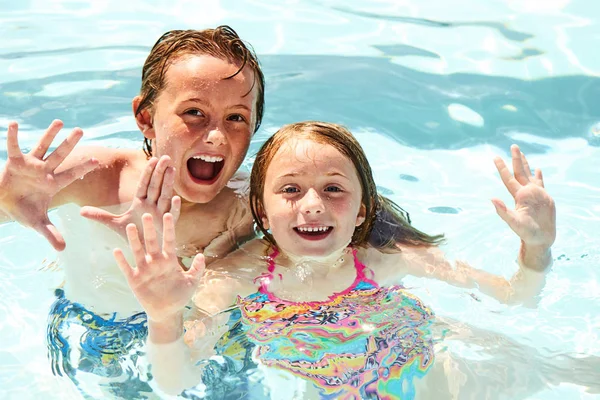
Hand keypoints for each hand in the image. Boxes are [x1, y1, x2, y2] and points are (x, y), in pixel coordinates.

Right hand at [0, 120, 98, 249]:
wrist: (2, 205)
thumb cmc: (23, 211)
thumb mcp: (37, 223)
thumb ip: (51, 234)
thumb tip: (63, 249)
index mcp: (53, 183)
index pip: (72, 174)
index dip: (84, 168)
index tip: (97, 160)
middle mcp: (44, 171)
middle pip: (60, 155)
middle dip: (70, 143)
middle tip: (81, 130)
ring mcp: (30, 165)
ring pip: (42, 146)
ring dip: (49, 134)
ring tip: (59, 121)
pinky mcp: (14, 162)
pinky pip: (15, 147)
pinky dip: (14, 136)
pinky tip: (14, 124)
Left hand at [80, 155, 180, 240]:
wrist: (142, 251)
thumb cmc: (132, 235)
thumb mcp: (114, 224)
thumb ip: (100, 216)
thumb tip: (80, 210)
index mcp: (141, 202)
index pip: (144, 184)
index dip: (148, 172)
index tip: (152, 159)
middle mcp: (152, 206)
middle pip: (156, 186)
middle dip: (160, 172)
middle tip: (166, 157)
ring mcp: (161, 215)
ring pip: (165, 197)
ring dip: (168, 184)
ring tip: (171, 170)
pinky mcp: (166, 227)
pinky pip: (172, 216)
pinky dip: (174, 208)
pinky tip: (177, 199)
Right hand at [113, 213, 204, 321]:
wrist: (167, 312)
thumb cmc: (180, 296)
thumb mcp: (192, 282)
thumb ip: (197, 269)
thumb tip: (202, 255)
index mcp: (170, 260)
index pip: (169, 241)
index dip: (169, 229)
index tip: (168, 215)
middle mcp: (156, 262)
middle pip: (152, 242)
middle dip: (150, 229)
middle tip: (147, 215)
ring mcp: (145, 270)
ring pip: (138, 251)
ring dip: (134, 240)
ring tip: (130, 227)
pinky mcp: (135, 280)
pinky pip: (127, 268)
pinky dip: (122, 260)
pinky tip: (117, 251)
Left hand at [492, 145, 555, 247]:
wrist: (540, 239)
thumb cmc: (526, 233)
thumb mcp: (513, 222)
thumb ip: (503, 211)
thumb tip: (491, 199)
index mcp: (518, 195)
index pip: (508, 178)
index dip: (502, 167)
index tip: (495, 157)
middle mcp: (525, 192)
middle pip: (519, 172)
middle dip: (516, 159)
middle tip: (513, 146)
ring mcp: (535, 194)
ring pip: (529, 175)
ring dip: (525, 164)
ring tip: (522, 153)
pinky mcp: (544, 197)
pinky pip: (541, 182)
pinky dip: (539, 175)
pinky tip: (538, 168)